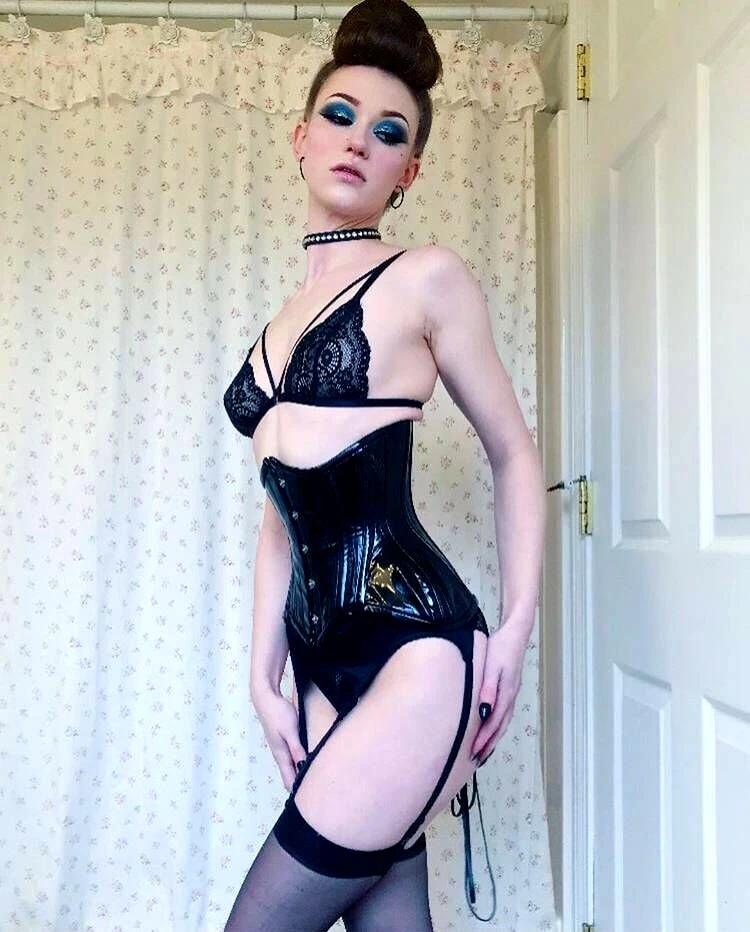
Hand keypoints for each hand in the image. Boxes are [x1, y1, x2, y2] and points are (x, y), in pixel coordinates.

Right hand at [252, 688, 306, 791]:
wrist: (265, 697)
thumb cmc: (277, 713)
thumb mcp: (291, 730)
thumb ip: (296, 748)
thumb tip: (302, 767)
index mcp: (280, 752)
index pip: (288, 777)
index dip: (295, 789)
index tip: (304, 803)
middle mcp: (278, 751)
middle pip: (288, 773)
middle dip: (296, 784)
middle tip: (309, 796)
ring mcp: (278, 744)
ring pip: (289, 764)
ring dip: (296, 773)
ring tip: (306, 783)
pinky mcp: (280, 737)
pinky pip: (289, 754)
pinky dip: (295, 762)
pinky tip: (301, 762)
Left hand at [471, 622, 528, 764]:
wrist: (515, 635)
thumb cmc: (500, 648)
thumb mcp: (492, 666)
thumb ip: (487, 689)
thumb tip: (484, 712)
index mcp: (506, 694)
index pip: (493, 723)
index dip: (483, 739)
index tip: (472, 752)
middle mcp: (510, 698)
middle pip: (499, 728)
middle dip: (487, 745)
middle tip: (475, 761)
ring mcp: (511, 695)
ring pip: (502, 723)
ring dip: (492, 740)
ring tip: (481, 753)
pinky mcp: (509, 691)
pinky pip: (502, 716)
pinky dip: (496, 728)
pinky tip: (489, 732)